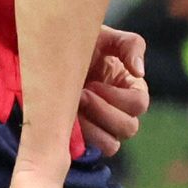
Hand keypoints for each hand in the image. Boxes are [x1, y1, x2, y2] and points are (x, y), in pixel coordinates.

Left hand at [78, 26, 150, 158]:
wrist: (47, 57)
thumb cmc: (78, 45)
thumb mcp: (105, 36)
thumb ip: (130, 45)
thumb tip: (140, 72)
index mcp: (130, 88)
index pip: (139, 104)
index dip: (117, 98)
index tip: (93, 83)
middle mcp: (121, 111)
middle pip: (128, 128)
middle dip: (102, 111)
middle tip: (81, 94)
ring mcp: (103, 128)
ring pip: (112, 145)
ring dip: (93, 128)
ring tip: (73, 109)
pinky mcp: (86, 140)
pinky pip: (94, 151)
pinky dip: (84, 138)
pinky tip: (67, 120)